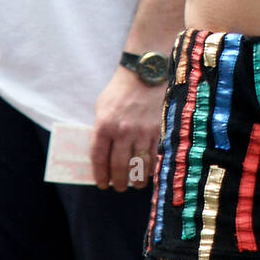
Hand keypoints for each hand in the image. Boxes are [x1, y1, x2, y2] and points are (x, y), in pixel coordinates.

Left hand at [91, 67, 164, 191]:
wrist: (146, 73)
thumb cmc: (120, 90)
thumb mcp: (101, 107)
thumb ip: (100, 130)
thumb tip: (101, 154)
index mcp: (104, 125)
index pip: (99, 159)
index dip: (100, 175)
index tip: (102, 184)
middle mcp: (123, 131)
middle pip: (119, 167)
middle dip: (118, 182)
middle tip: (118, 187)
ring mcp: (142, 131)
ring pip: (139, 165)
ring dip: (136, 180)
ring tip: (135, 184)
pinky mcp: (159, 129)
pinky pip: (155, 156)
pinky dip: (152, 168)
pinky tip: (149, 173)